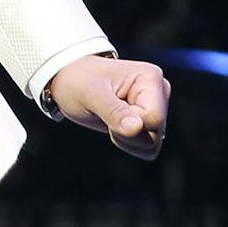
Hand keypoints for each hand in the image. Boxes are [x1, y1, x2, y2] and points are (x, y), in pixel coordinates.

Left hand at [44, 56, 169, 160]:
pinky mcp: (149, 122)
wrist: (68, 81)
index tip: (106, 108)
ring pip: (153, 143)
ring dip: (127, 140)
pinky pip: (148, 148)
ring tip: (109, 118)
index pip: (154, 118)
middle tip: (105, 114)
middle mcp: (160, 92)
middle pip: (155, 133)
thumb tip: (137, 128)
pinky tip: (114, 127)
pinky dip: (129, 144)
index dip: (128, 123)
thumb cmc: (78, 82)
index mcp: (151, 78)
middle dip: (127, 133)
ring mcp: (156, 108)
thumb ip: (114, 112)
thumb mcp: (90, 94)